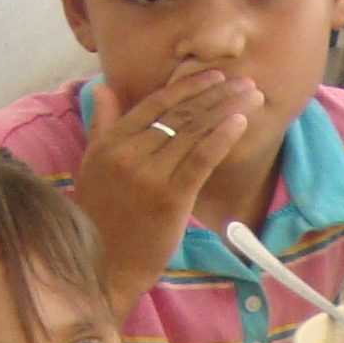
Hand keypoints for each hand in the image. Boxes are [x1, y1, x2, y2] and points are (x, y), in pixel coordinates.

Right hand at [77, 68, 258, 300]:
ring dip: (227, 109)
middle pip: (180, 114)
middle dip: (216, 94)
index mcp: (111, 142)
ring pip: (193, 132)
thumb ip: (101, 125)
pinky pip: (200, 160)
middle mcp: (129, 153)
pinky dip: (221, 138)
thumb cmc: (101, 219)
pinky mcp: (170, 198)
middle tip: (245, 81)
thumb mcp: (91, 165)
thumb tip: (104, 87)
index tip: (215, 76)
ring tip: (252, 96)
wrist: (105, 266)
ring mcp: (150, 175)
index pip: (155, 104)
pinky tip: (240, 122)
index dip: (187, 87)